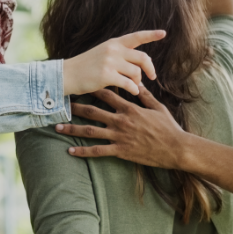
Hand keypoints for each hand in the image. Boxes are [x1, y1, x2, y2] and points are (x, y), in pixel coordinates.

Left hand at [57, 85, 187, 167]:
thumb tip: (136, 82)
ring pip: (90, 131)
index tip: (80, 85)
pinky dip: (83, 152)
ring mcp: (119, 136)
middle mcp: (121, 121)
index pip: (106, 94)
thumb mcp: (157, 107)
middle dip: (75, 108)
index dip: (91, 89)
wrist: (176, 148)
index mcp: (129, 108)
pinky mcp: (120, 151)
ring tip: (57, 128)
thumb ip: (144, 95)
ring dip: (72, 129)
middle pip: (92, 112)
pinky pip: (98, 151)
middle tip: (61, 105)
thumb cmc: (168, 127)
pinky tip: (70, 151)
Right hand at [60, 30, 163, 95]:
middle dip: (150, 68)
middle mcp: (113, 50)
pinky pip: (129, 84)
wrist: (67, 74)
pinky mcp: (106, 75)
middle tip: (152, 77)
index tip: (163, 33)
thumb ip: (120, 55)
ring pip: (136, 72)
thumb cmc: (86, 67)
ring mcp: (110, 62)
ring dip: (138, 81)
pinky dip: (133, 89)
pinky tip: (132, 91)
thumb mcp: (103, 53)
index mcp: (114, 43)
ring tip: (134, 86)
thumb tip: (140, 68)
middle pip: (142, 57)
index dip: (151, 35)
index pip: (136, 36)